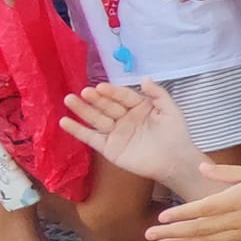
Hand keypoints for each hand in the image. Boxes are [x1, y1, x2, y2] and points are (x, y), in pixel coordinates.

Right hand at [60, 81, 204, 185]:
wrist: (175, 162)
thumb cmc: (176, 135)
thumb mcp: (171, 111)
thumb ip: (158, 94)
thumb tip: (144, 78)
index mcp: (138, 107)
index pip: (122, 96)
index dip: (112, 92)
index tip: (101, 86)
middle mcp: (124, 118)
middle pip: (107, 106)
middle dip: (95, 99)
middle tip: (83, 92)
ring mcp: (115, 133)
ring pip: (96, 119)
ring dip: (82, 109)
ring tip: (69, 99)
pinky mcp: (108, 148)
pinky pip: (90, 137)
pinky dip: (77, 130)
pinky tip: (64, 121)